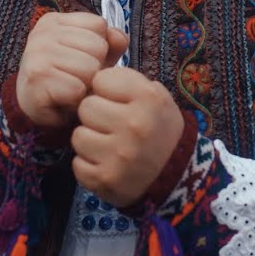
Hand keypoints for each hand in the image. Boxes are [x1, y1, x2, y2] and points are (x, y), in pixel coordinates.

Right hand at [15, 12, 127, 128]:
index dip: (99, 48)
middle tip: (76, 78)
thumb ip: (111, 44)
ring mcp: (37, 53)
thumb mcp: (91, 56)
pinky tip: (64, 100)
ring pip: (90, 68)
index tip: (80, 60)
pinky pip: (77, 89)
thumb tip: (120, 38)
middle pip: (97, 46)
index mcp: (54, 21)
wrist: (35, 109)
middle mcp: (42, 32)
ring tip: (71, 89)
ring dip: (86, 85)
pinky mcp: (36, 78)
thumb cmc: (66, 79)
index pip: (99, 25)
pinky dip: (76, 100)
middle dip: (95, 68)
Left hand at [71, 67, 185, 207]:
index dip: (106, 90)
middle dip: (95, 115)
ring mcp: (119, 155)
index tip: (116, 101)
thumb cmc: (159, 129)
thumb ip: (126, 80)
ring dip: (89, 141)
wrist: (176, 175)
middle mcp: (134, 124)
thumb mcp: (156, 96)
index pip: (100, 79)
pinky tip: (106, 164)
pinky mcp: (105, 179)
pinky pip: (77, 164)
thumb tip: (91, 75)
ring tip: (108, 146)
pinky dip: (88, 165)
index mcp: (148, 98)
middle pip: (86, 107)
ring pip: (78, 136)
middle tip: (110, 126)